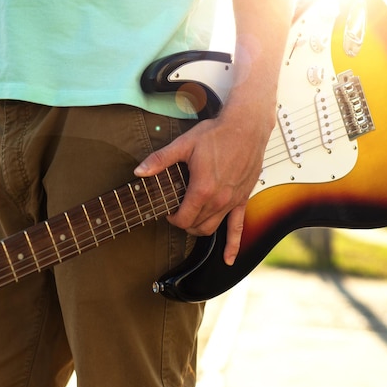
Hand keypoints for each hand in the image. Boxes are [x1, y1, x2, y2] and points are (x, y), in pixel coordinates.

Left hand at [134, 102, 273, 265]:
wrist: (246, 127)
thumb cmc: (217, 134)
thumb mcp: (184, 144)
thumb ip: (160, 160)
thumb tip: (139, 171)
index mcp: (202, 189)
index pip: (183, 218)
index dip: (172, 218)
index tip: (168, 210)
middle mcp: (219, 200)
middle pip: (196, 226)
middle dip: (183, 223)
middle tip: (177, 213)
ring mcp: (232, 202)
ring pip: (211, 228)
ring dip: (199, 229)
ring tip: (191, 220)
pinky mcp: (243, 199)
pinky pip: (238, 228)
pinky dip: (233, 246)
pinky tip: (228, 259)